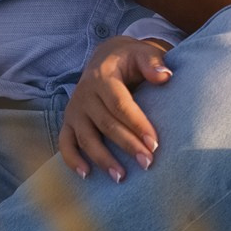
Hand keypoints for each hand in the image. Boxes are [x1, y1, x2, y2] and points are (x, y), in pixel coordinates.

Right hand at [59, 35, 172, 180]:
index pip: (120, 104)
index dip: (137, 124)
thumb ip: (153, 63)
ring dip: (102, 159)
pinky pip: (65, 143)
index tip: (154, 144)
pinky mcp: (68, 121)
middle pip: (106, 124)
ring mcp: (74, 109)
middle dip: (127, 146)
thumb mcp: (143, 53)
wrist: (105, 57)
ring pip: (86, 138)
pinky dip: (72, 160)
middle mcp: (85, 94)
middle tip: (147, 164)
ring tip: (121, 177)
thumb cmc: (130, 60)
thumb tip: (165, 76)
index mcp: (103, 77)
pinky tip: (86, 175)